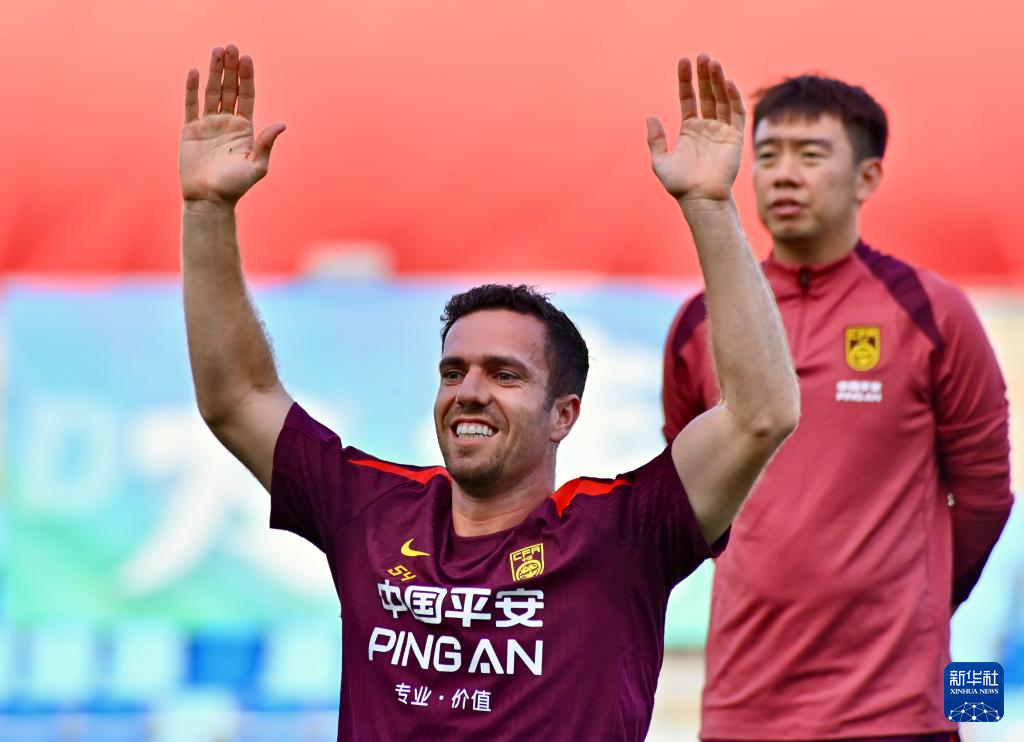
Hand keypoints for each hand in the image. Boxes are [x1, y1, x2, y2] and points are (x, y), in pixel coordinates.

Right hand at [179, 45, 285, 206]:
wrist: (209, 200)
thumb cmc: (235, 187)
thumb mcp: (256, 166)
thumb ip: (266, 144)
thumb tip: (282, 123)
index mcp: (245, 130)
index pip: (246, 97)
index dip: (247, 78)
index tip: (247, 58)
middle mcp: (227, 124)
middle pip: (230, 89)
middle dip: (231, 68)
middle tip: (231, 47)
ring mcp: (209, 125)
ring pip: (212, 93)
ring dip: (214, 72)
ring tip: (217, 51)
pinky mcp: (191, 131)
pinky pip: (191, 105)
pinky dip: (192, 89)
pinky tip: (196, 72)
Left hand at [647, 54, 744, 203]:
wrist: (700, 198)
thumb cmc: (680, 185)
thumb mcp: (661, 162)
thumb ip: (655, 140)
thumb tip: (649, 117)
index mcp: (690, 130)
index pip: (689, 99)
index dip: (686, 81)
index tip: (683, 62)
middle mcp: (707, 127)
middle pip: (707, 94)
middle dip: (705, 75)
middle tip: (703, 56)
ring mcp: (722, 131)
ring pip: (722, 99)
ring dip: (719, 81)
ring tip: (713, 63)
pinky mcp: (735, 137)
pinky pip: (736, 113)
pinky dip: (733, 97)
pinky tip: (728, 82)